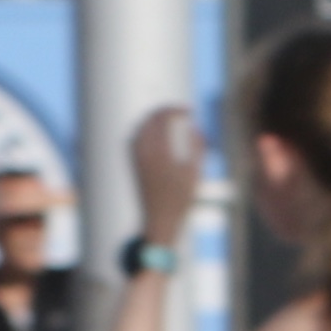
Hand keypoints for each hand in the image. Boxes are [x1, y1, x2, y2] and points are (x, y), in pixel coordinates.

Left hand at [129, 105, 204, 245]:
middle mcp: (144, 152)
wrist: (159, 219)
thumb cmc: (181, 199)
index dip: (176, 110)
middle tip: (180, 112)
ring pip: (140, 127)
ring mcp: (136, 158)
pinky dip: (145, 130)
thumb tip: (195, 128)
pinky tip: (156, 133)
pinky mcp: (133, 164)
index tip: (190, 111)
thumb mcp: (195, 173)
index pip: (164, 119)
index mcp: (160, 152)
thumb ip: (197, 147)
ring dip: (154, 119)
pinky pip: (135, 138)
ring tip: (169, 119)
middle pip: (150, 120)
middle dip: (165, 111)